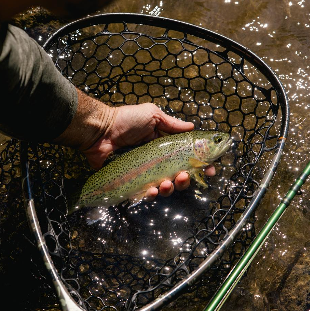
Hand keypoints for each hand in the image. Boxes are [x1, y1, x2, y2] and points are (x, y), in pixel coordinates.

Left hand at [81, 102, 214, 198]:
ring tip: (169, 183)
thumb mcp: (151, 115)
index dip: (199, 165)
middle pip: (177, 176)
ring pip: (164, 187)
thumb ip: (171, 124)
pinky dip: (151, 194)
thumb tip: (193, 128)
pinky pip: (144, 193)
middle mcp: (155, 161)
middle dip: (185, 180)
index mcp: (163, 146)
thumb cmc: (125, 121)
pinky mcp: (130, 182)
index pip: (185, 158)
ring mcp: (143, 173)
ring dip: (171, 188)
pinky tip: (153, 190)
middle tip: (184, 176)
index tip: (210, 170)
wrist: (100, 131)